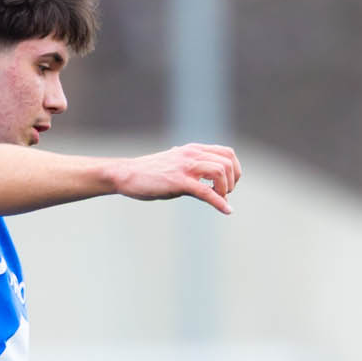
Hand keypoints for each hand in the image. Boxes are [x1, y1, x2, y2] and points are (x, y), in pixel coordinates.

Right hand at [111, 143, 242, 213]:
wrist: (126, 174)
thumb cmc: (148, 172)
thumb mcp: (174, 164)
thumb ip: (189, 166)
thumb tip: (198, 175)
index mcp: (193, 150)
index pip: (227, 153)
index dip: (235, 170)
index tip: (228, 185)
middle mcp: (192, 154)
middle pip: (227, 162)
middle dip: (232, 181)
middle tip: (224, 194)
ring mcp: (185, 167)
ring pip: (220, 172)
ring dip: (225, 190)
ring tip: (218, 200)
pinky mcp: (179, 182)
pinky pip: (206, 191)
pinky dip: (219, 202)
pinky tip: (226, 211)